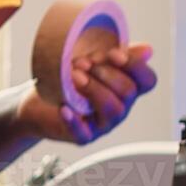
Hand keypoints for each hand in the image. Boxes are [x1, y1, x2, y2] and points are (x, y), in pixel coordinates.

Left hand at [19, 42, 157, 143]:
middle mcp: (119, 106)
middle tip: (83, 63)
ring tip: (74, 77)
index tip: (114, 54)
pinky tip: (64, 108)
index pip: (147, 80)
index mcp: (125, 87)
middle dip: (107, 74)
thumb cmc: (67, 82)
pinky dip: (74, 121)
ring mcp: (103, 123)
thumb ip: (113, 55)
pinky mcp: (84, 135)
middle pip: (129, 92)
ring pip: (113, 109)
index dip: (136, 66)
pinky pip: (83, 132)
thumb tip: (147, 50)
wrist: (38, 102)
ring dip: (93, 89)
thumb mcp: (89, 63)